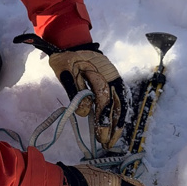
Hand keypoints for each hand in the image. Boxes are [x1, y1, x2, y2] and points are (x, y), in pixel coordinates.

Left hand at [13, 34, 129, 148]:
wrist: (73, 42)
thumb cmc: (66, 58)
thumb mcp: (65, 72)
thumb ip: (74, 91)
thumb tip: (84, 112)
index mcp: (98, 72)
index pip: (104, 100)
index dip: (103, 118)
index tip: (100, 135)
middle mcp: (111, 76)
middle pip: (117, 104)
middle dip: (113, 126)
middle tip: (108, 143)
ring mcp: (114, 78)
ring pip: (121, 102)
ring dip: (119, 121)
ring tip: (114, 138)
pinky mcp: (114, 80)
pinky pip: (120, 98)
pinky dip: (120, 112)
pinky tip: (117, 125)